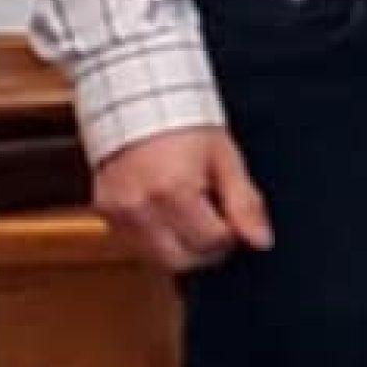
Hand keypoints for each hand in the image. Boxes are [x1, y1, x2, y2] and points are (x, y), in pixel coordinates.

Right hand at [89, 128, 274, 272]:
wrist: (139, 106)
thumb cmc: (186, 128)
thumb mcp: (226, 159)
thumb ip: (245, 204)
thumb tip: (261, 241)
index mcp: (174, 190)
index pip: (212, 242)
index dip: (231, 236)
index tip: (232, 218)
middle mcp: (141, 206)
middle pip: (183, 261)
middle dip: (207, 250)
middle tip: (215, 224)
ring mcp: (119, 212)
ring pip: (157, 261)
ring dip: (182, 250)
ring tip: (192, 219)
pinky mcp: (105, 214)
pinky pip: (136, 247)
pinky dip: (158, 243)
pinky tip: (169, 218)